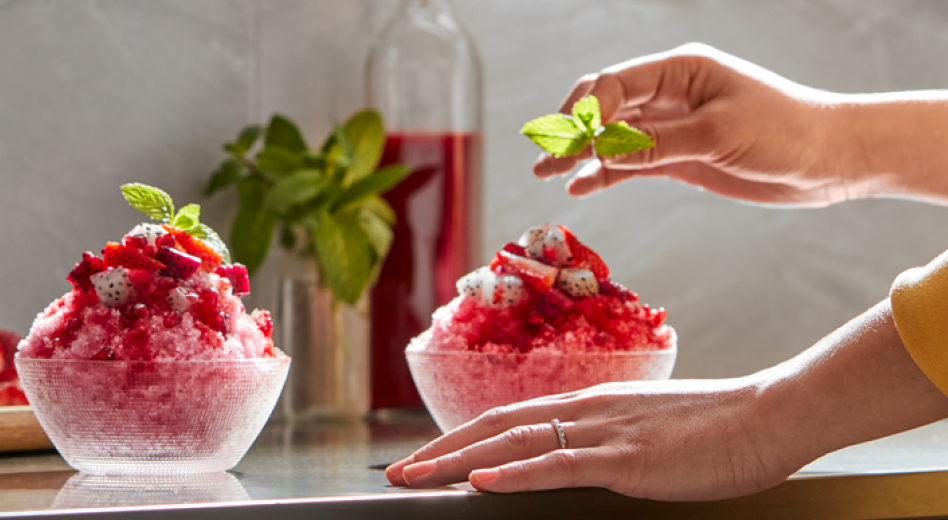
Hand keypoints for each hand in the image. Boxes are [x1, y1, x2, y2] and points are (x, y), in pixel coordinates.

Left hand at [387, 300, 947, 499]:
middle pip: (495, 426)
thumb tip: (581, 455)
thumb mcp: (649, 429)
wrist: (768, 414)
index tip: (429, 456)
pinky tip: (481, 481)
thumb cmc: (716, 427)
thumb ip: (610, 439)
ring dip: (457, 461)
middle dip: (440, 450)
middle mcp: (585, 410)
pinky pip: (560, 465)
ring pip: (513, 443)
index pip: (510, 417)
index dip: (463, 436)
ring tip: (415, 477)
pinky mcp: (627, 459)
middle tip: (398, 472)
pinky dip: (515, 473)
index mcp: (589, 403)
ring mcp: (603, 432)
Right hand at [535, 43, 863, 205]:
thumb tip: (604, 151)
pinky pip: (630, 164)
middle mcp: (669, 96)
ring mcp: (671, 128)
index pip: (614, 84)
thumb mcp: (719, 134)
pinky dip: (603, 174)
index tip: (569, 142)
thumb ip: (659, 143)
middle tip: (545, 157)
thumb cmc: (785, 131)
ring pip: (612, 138)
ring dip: (579, 154)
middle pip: (603, 107)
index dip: (585, 112)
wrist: (828, 159)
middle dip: (571, 130)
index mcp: (679, 71)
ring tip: (547, 173)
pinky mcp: (679, 158)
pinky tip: (580, 188)